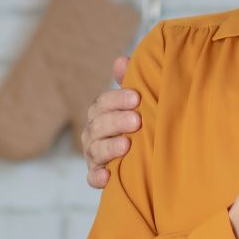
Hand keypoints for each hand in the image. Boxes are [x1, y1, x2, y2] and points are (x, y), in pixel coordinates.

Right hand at [82, 56, 140, 188]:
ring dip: (110, 147)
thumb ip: (130, 82)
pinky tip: (108, 176)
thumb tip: (121, 59)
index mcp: (102, 113)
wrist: (146, 160)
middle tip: (137, 120)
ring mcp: (94, 156)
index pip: (102, 103)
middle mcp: (94, 134)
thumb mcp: (136, 103)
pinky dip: (98, 177)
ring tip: (127, 145)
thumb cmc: (139, 124)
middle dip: (116, 121)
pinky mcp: (98, 176)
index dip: (117, 99)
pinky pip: (93, 178)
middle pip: (97, 125)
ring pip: (94, 150)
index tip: (137, 97)